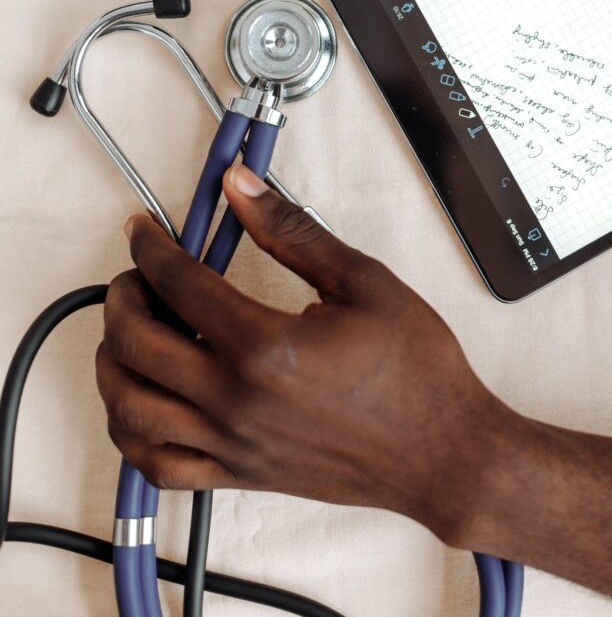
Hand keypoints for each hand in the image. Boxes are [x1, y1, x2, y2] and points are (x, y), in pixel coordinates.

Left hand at [96, 165, 511, 545]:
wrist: (443, 452)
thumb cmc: (415, 372)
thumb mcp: (362, 281)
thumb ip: (291, 231)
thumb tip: (241, 190)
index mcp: (264, 347)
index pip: (178, 283)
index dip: (149, 247)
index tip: (144, 230)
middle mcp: (236, 401)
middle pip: (135, 344)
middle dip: (121, 297)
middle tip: (136, 275)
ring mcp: (233, 444)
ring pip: (129, 409)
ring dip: (114, 361)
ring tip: (133, 332)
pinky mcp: (240, 474)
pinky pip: (156, 465)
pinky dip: (131, 432)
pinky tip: (143, 401)